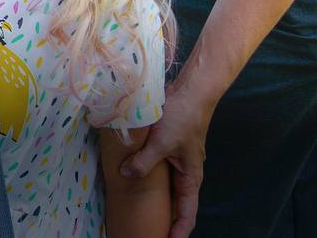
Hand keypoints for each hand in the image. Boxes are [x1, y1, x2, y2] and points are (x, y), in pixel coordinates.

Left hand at [119, 80, 214, 237]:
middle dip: (165, 220)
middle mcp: (186, 174)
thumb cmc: (182, 118)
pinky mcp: (169, 149)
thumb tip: (125, 174)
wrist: (191, 92)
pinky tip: (135, 179)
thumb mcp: (161, 142)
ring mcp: (178, 162)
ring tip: (141, 214)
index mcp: (191, 178)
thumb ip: (144, 162)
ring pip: (167, 188)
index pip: (187, 214)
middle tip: (149, 232)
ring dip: (157, 200)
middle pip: (176, 205)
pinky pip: (159, 172)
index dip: (177, 231)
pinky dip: (149, 178)